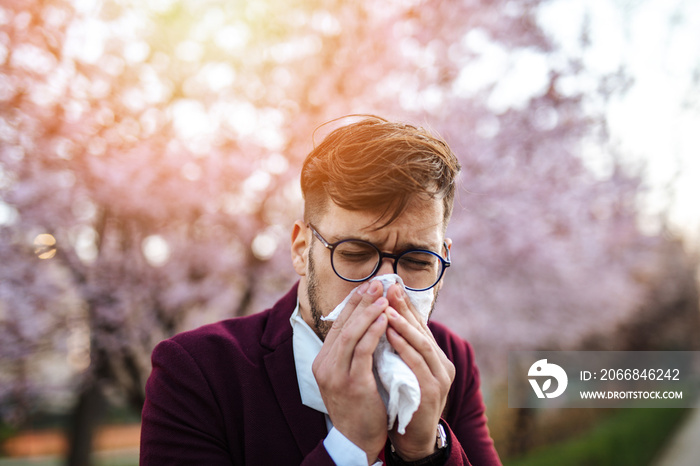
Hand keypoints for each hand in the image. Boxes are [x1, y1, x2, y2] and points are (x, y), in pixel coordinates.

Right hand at [312, 280, 389, 462]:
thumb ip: (353, 352)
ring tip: (384, 298)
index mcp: (323, 361)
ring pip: (351, 334)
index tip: (367, 286)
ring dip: (369, 313)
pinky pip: (363, 351)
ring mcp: (335, 375)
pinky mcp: (352, 384)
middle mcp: (324, 365)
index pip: (337, 324)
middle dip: (361, 301)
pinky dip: (374, 332)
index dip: (352, 303)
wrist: (357, 440)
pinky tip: (386, 320)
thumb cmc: (359, 406)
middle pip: (342, 324)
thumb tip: (368, 322)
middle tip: (378, 283)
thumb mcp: (350, 374)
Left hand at [384, 284, 454, 460]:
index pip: (421, 326)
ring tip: (386, 307)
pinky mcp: (432, 391)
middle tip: (389, 287)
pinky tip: (389, 334)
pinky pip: (417, 363)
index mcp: (436, 358)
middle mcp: (442, 365)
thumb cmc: (404, 402)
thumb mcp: (404, 370)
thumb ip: (400, 349)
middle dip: (404, 307)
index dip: (406, 305)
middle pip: (423, 329)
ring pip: (422, 344)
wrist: (413, 439)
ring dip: (403, 324)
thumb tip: (383, 320)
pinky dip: (403, 346)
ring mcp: (440, 378)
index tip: (390, 285)